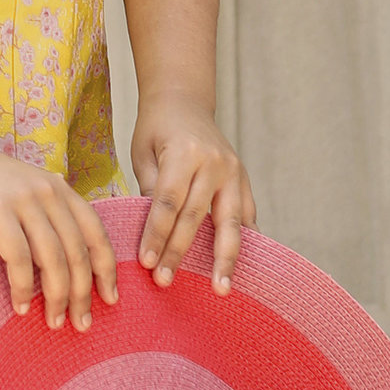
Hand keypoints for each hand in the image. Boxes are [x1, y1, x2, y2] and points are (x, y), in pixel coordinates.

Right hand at [0, 131, 118, 332]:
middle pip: (78, 252)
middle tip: (81, 324)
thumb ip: (44, 214)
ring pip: (53, 259)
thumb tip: (62, 259)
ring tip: (54, 322)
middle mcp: (49, 193)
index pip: (96, 234)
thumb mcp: (24, 190)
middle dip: (83, 294)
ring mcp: (23, 201)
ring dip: (56, 297)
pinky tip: (20, 305)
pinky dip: (22, 287)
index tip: (110, 299)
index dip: (107, 270)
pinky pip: (18, 257)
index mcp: (60, 189)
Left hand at [130, 98, 253, 292]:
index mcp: (185, 153)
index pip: (168, 202)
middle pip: (197, 216)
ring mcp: (235, 172)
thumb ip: (150, 189)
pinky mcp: (244, 180)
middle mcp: (215, 163)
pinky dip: (244, 242)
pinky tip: (240, 269)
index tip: (146, 263)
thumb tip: (153, 233)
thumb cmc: (156, 128)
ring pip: (230, 222)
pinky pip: (247, 217)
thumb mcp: (143, 152)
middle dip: (180, 252)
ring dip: (224, 259)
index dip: (157, 234)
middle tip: (166, 282)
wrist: (185, 100)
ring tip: (221, 289)